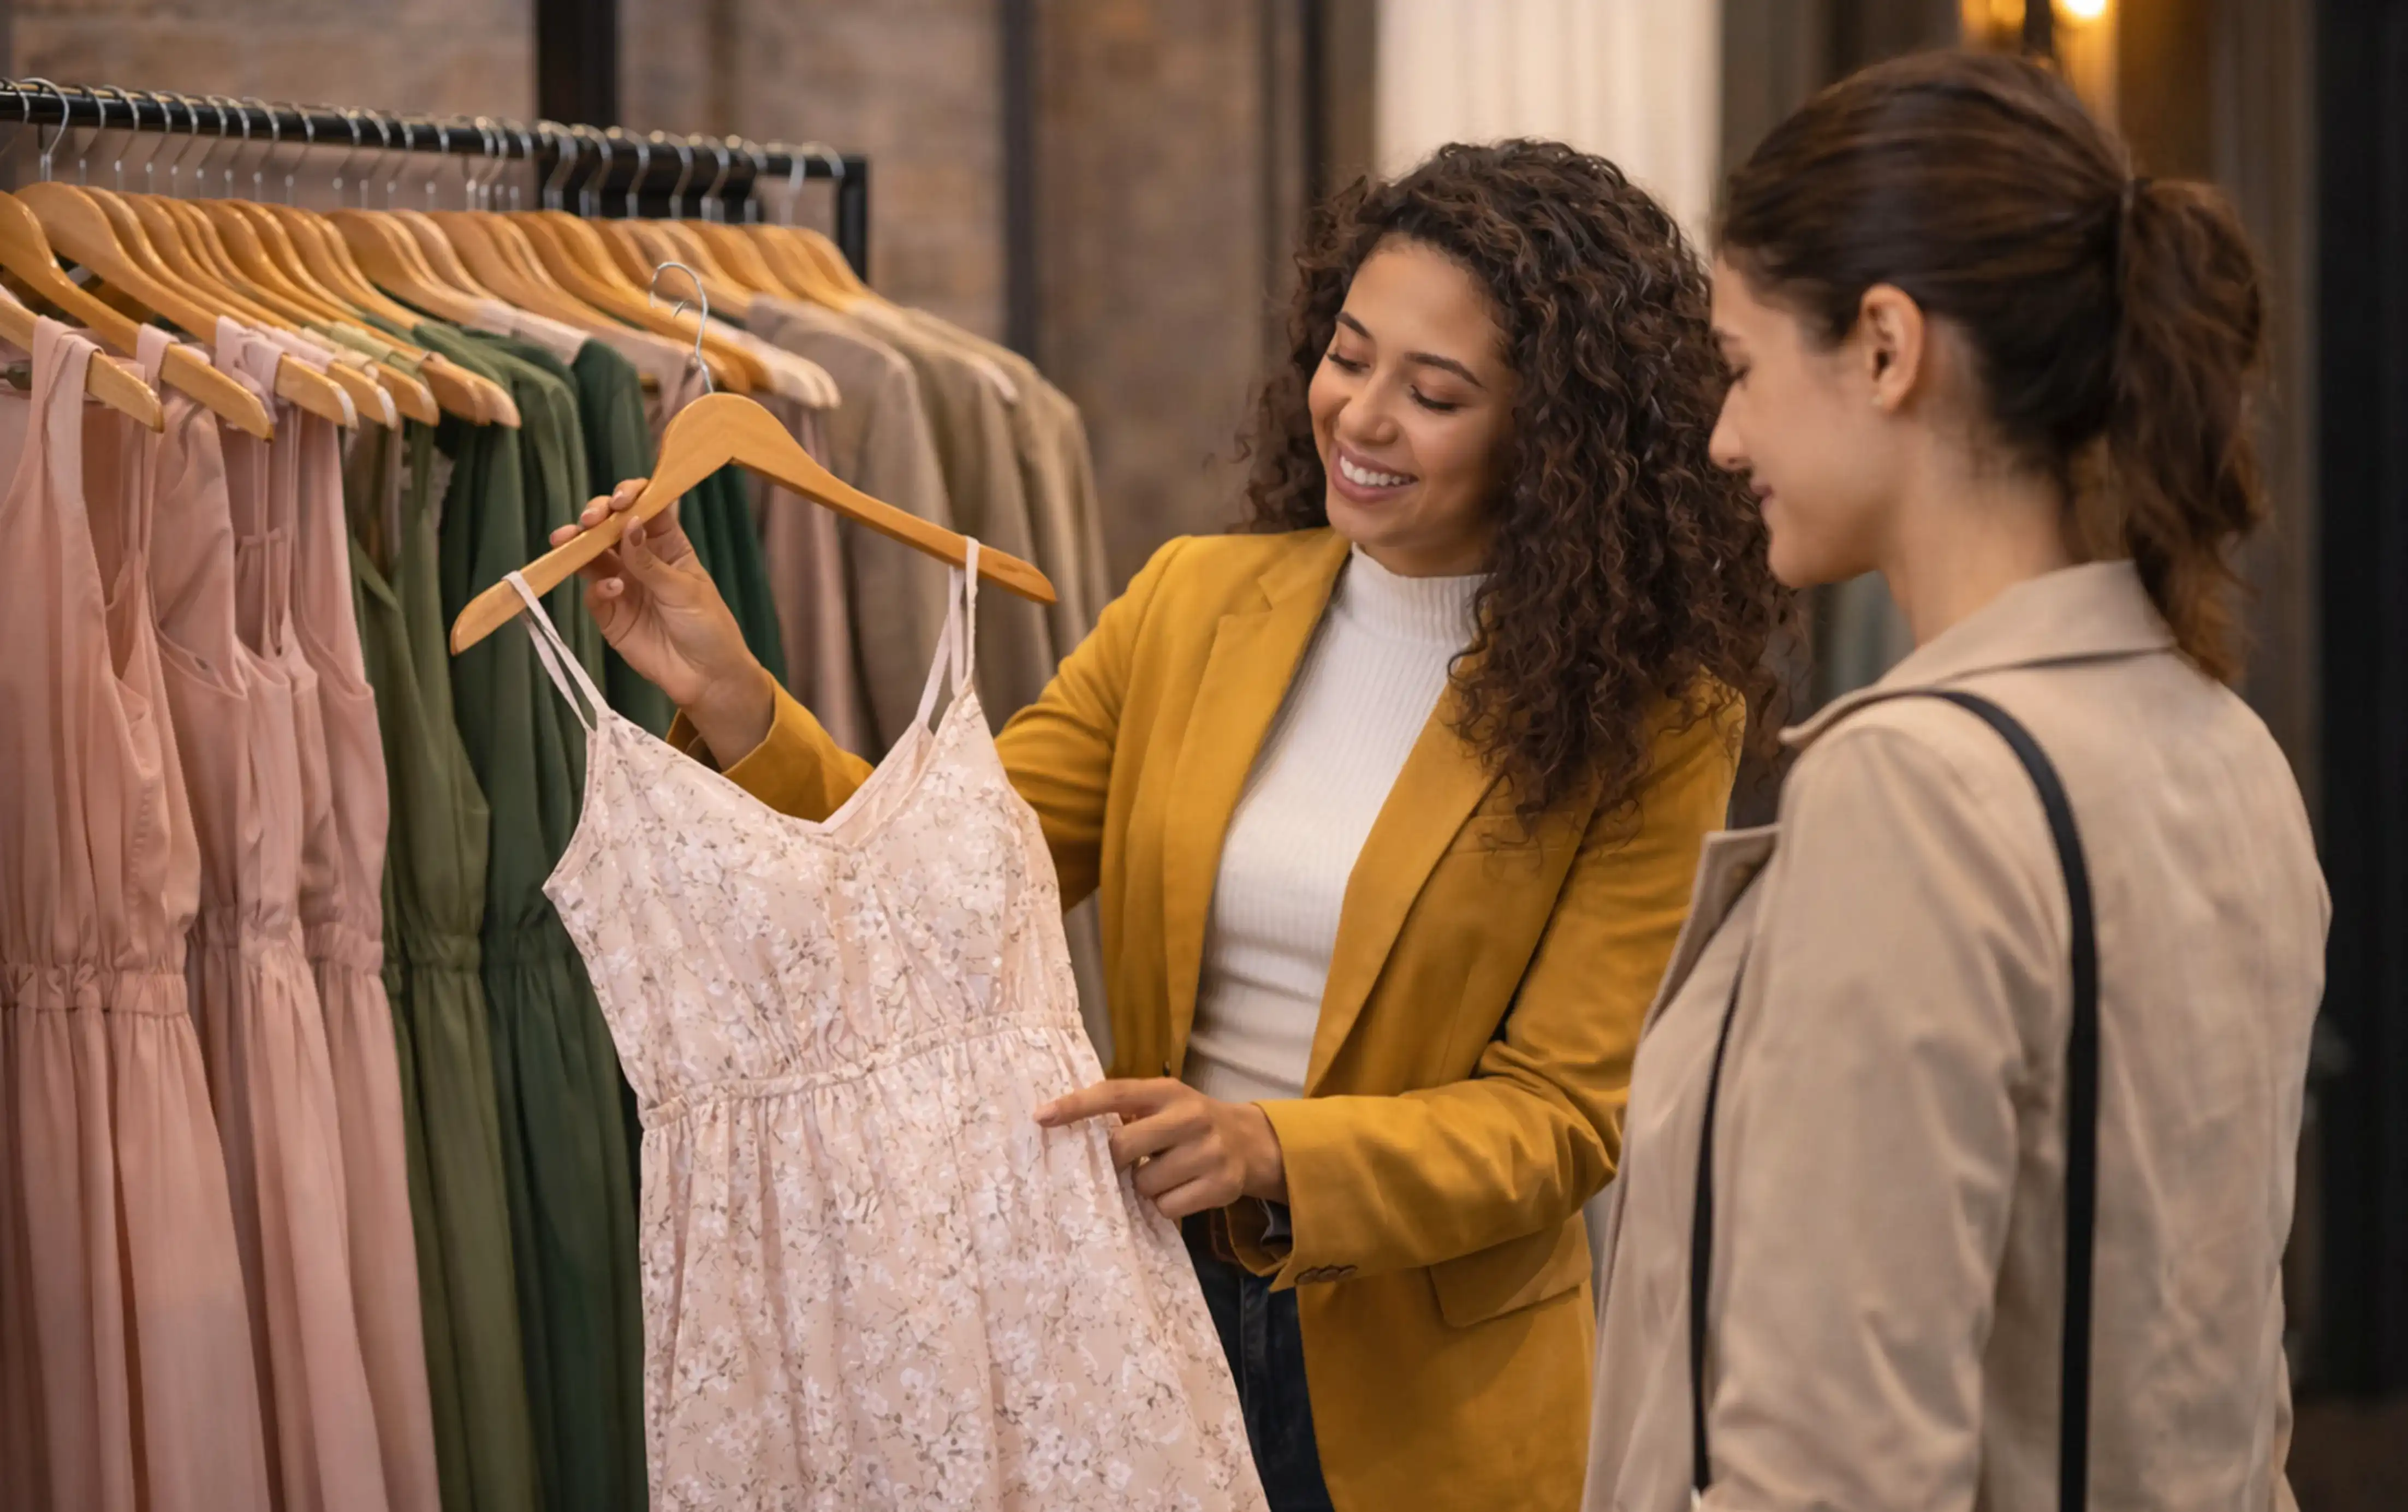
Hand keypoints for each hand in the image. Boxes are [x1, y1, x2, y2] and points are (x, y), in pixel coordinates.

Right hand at [551, 477, 773, 761]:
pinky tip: (611, 588)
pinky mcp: (610, 613)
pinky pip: (593, 593)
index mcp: (668, 544)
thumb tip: (629, 525)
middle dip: (596, 516)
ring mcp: (622, 584)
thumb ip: (650, 561)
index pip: (645, 508)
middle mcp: (640, 559)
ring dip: (579, 545)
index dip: (630, 496)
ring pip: (591, 555)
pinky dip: (596, 587)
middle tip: (589, 520)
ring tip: (571, 539)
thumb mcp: (684, 590)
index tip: (621, 499)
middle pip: (611, 526)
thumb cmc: (708, 627)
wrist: (707, 677)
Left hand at [1035, 1079, 1287, 1219]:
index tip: (1041, 1117)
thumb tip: (1067, 1133)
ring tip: (1162, 1175)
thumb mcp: (1164, 1105)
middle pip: (1124, 1146)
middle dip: (1114, 1163)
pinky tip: (1179, 1190)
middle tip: (1122, 1165)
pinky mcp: (1221, 1185)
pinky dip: (1165, 1206)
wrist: (1250, 1143)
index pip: (1114, 1093)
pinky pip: (1168, 1207)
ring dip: (1143, 1187)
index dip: (1076, 1105)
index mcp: (1167, 1091)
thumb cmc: (1188, 1123)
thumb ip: (1127, 1113)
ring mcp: (1208, 1151)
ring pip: (1146, 1184)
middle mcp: (1189, 1116)